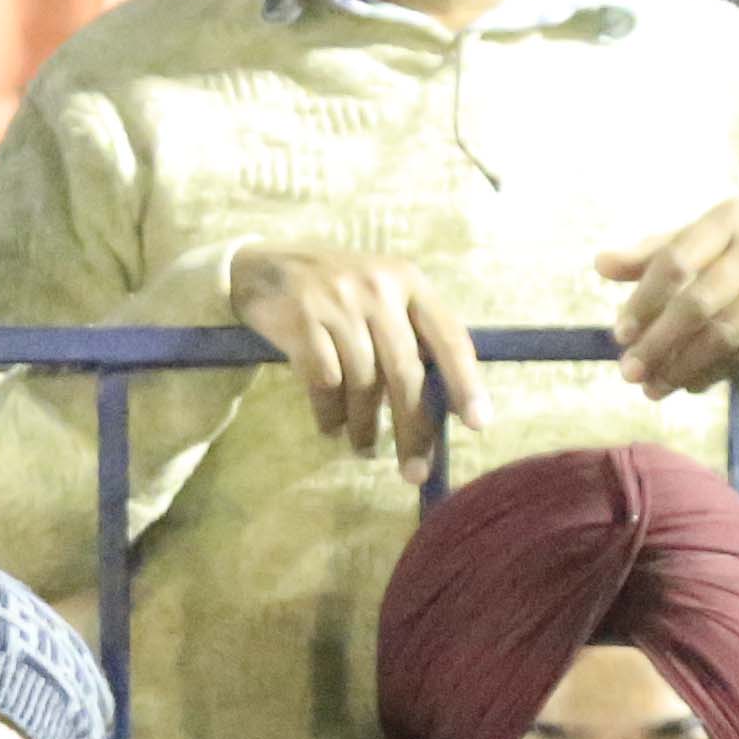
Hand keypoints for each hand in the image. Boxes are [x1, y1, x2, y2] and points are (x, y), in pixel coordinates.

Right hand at [228, 242, 485, 463]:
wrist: (261, 267)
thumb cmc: (336, 293)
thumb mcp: (381, 297)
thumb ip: (412, 337)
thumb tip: (443, 409)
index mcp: (409, 281)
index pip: (449, 337)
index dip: (466, 383)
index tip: (478, 424)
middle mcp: (378, 288)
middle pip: (406, 372)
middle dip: (413, 430)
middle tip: (414, 472)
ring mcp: (338, 303)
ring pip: (363, 383)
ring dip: (365, 426)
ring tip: (363, 446)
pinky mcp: (302, 320)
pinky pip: (325, 383)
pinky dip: (330, 415)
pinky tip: (331, 427)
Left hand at [600, 199, 738, 396]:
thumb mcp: (720, 229)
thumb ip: (661, 247)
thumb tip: (601, 265)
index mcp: (732, 218)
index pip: (676, 261)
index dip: (644, 300)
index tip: (620, 332)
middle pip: (697, 303)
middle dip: (658, 342)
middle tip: (630, 371)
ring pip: (723, 334)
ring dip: (683, 365)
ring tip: (655, 387)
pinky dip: (716, 371)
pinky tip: (693, 383)